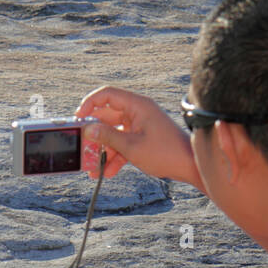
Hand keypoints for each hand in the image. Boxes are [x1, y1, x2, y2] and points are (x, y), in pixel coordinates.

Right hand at [76, 85, 203, 190]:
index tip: (78, 120)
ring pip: (113, 133)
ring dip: (103, 150)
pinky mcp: (142, 138)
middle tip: (81, 147)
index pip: (106, 95)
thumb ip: (107, 137)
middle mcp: (137, 112)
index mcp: (137, 106)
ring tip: (93, 168)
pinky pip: (122, 143)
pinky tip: (107, 172)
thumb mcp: (131, 146)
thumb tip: (88, 130)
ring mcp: (139, 125)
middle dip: (94, 135)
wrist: (190, 166)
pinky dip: (115, 156)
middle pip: (106, 117)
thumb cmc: (166, 153)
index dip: (89, 104)